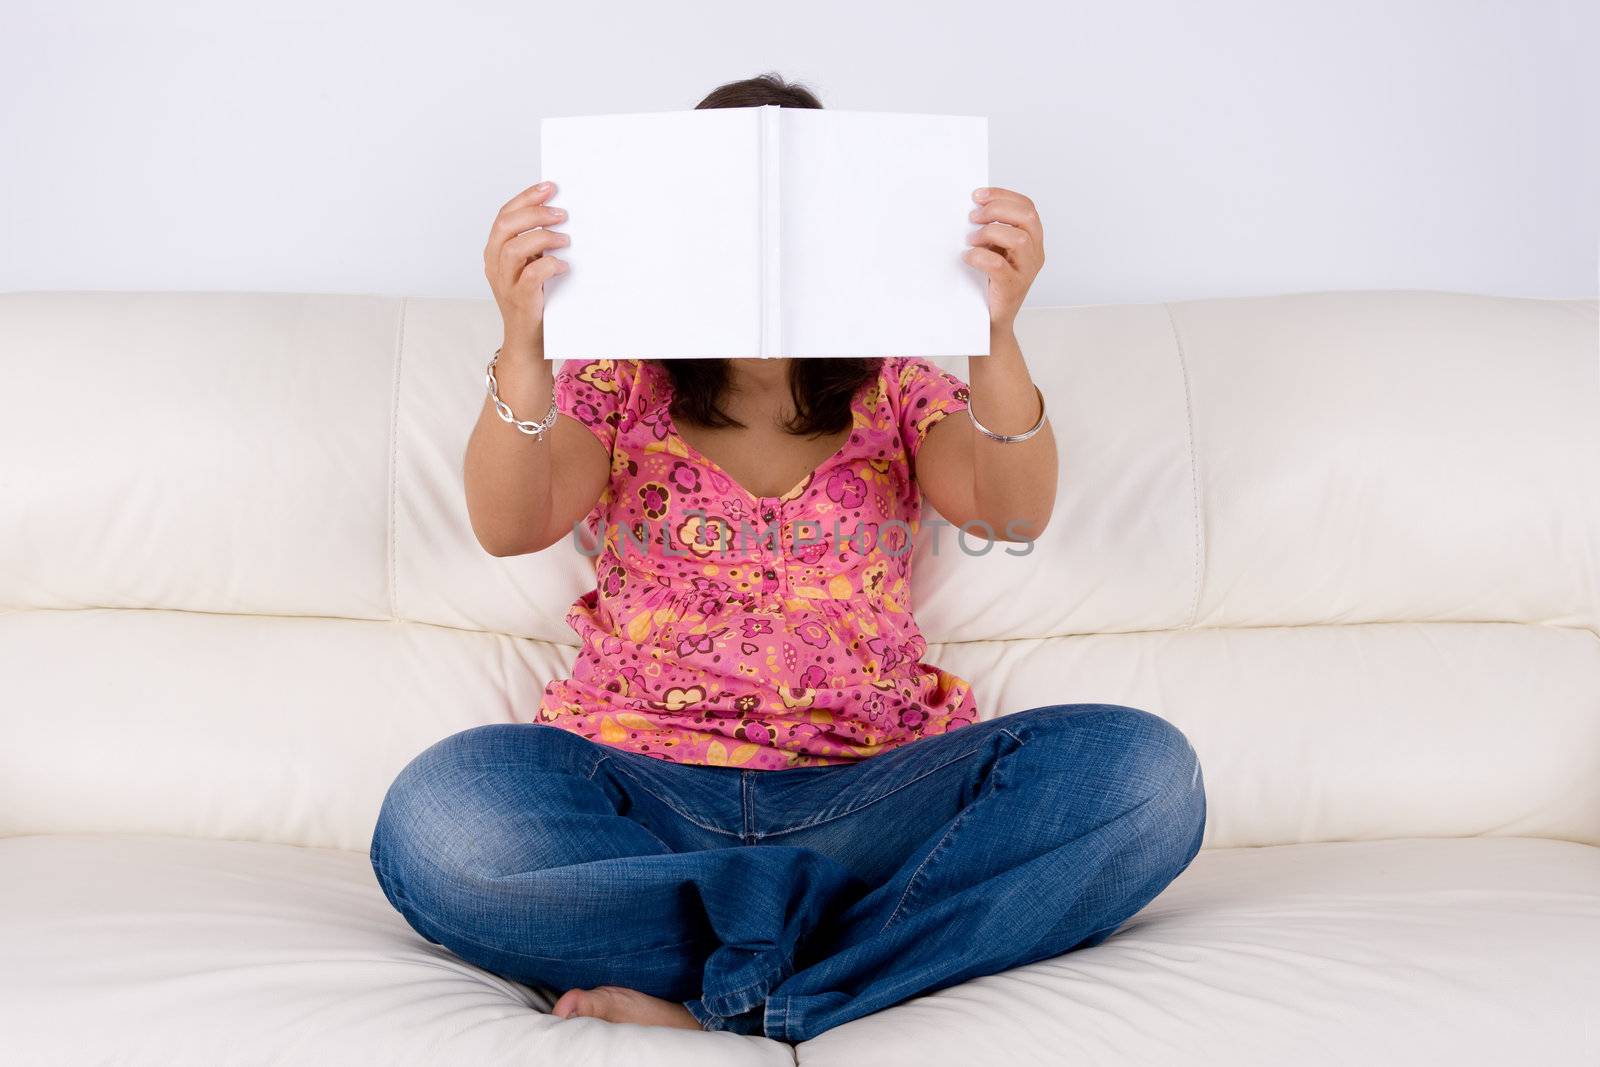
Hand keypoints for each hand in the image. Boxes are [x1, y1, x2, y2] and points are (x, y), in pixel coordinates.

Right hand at [483, 181, 569, 353]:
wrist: (529, 342)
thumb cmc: (534, 300)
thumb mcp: (530, 265)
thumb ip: (536, 244)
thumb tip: (560, 215)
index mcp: (495, 251)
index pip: (505, 215)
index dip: (526, 198)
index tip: (549, 187)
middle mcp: (494, 265)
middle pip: (506, 226)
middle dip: (534, 213)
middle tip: (562, 214)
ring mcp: (505, 283)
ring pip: (514, 248)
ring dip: (543, 238)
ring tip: (565, 240)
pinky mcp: (520, 299)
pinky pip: (531, 275)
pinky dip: (550, 265)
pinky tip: (564, 266)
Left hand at [963, 187, 1043, 329]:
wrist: (992, 321)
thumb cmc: (990, 283)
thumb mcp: (995, 250)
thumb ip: (992, 231)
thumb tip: (972, 208)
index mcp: (1033, 240)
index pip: (1027, 207)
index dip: (1003, 195)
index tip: (978, 195)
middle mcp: (1035, 254)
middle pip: (1026, 217)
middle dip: (997, 209)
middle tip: (972, 216)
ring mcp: (1026, 271)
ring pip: (1018, 238)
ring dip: (989, 232)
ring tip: (971, 240)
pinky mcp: (1013, 287)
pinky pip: (998, 264)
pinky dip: (980, 256)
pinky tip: (968, 257)